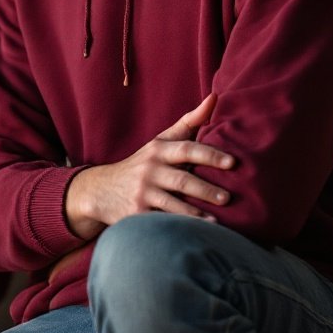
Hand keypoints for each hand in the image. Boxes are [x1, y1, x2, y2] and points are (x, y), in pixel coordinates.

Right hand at [65, 94, 232, 236]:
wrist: (100, 190)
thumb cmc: (142, 164)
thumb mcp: (160, 141)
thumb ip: (189, 122)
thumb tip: (215, 97)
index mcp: (159, 150)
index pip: (187, 150)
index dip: (210, 156)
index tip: (232, 163)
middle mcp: (150, 170)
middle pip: (181, 180)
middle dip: (205, 190)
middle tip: (227, 198)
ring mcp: (142, 193)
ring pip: (172, 205)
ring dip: (195, 214)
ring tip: (217, 223)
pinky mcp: (136, 214)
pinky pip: (161, 222)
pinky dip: (178, 229)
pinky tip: (195, 235)